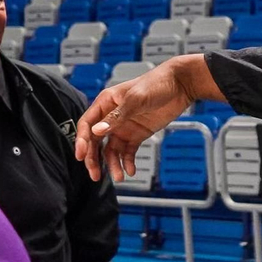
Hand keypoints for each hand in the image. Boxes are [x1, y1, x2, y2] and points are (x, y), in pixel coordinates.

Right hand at [74, 56, 204, 181]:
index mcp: (105, 103)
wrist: (180, 84)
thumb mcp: (136, 99)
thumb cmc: (156, 84)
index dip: (82, 141)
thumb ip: (117, 116)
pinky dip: (128, 161)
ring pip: (112, 149)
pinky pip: (128, 151)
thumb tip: (97, 131)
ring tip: (119, 177)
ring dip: (113, 164)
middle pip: (96, 141)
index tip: (81, 156)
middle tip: (95, 175)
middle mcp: (111, 116)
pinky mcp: (138, 134)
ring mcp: (124, 126)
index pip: (87, 125)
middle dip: (94, 159)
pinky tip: (131, 171)